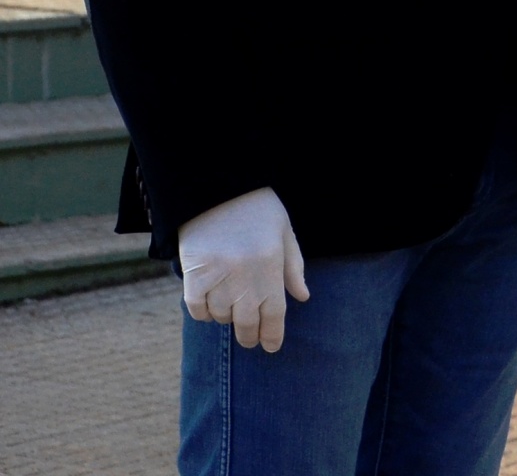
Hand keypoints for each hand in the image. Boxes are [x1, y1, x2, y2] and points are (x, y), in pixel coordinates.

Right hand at [179, 187, 308, 351]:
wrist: (217, 188)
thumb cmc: (257, 210)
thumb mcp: (285, 233)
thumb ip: (293, 268)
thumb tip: (302, 297)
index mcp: (271, 267)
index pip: (274, 313)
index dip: (272, 335)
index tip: (270, 348)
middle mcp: (245, 277)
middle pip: (246, 322)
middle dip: (250, 335)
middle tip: (251, 340)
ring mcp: (218, 277)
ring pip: (221, 316)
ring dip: (227, 318)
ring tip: (231, 311)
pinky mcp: (194, 274)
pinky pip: (197, 307)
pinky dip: (203, 312)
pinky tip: (210, 306)